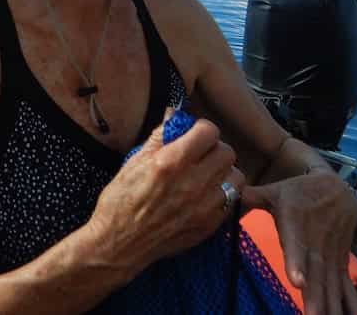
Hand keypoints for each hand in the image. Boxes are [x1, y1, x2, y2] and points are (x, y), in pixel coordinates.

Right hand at [86, 119, 246, 275]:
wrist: (120, 243)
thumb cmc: (121, 200)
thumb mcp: (134, 160)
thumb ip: (160, 136)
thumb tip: (175, 114)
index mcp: (171, 162)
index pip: (209, 132)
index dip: (201, 129)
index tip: (194, 134)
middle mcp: (192, 183)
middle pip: (227, 152)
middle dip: (214, 148)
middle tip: (200, 154)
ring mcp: (204, 207)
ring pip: (236, 177)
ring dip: (223, 171)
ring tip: (206, 175)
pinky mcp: (210, 226)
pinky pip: (232, 201)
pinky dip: (222, 194)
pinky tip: (205, 194)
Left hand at [242, 172, 356, 314]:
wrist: (336, 187)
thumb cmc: (297, 192)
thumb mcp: (273, 191)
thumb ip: (250, 197)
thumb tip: (226, 194)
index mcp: (295, 223)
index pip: (295, 244)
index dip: (296, 261)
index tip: (297, 281)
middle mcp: (315, 242)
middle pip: (315, 272)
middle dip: (315, 298)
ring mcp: (330, 254)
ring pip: (331, 282)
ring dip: (332, 305)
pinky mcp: (340, 262)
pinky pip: (346, 284)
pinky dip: (351, 303)